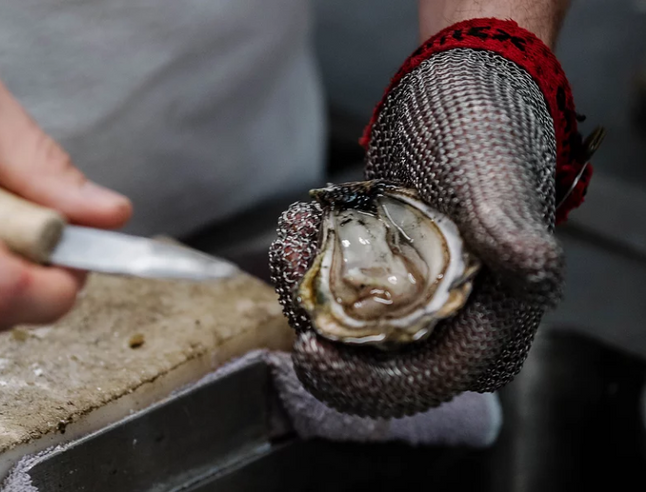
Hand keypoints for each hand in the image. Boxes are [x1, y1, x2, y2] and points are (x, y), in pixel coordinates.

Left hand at [270, 44, 564, 417]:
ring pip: (342, 329)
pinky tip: (301, 224)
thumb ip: (511, 229)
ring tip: (295, 231)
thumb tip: (531, 265)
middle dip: (318, 322)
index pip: (418, 384)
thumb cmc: (483, 130)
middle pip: (368, 364)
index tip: (308, 347)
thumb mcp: (497, 178)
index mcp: (491, 328)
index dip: (359, 382)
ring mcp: (414, 304)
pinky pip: (335, 293)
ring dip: (304, 288)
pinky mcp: (384, 278)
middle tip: (290, 264)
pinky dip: (308, 266)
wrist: (456, 94)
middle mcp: (452, 328)